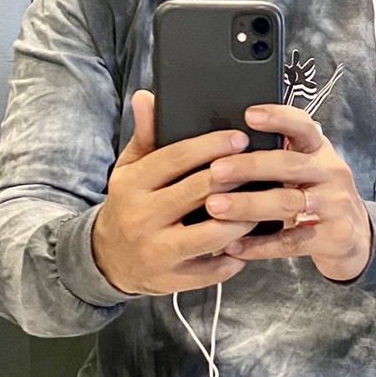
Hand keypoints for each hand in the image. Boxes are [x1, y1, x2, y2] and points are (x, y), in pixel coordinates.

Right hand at [91, 90, 260, 295]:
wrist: (107, 258)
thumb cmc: (130, 204)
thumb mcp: (130, 169)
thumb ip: (145, 135)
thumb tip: (147, 96)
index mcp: (132, 185)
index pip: (176, 159)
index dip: (211, 146)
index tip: (241, 138)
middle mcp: (142, 218)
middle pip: (199, 192)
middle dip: (238, 178)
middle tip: (267, 167)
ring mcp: (157, 252)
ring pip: (213, 234)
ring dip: (245, 218)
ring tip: (266, 202)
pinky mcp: (171, 280)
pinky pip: (213, 270)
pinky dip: (236, 256)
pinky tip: (250, 240)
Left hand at [203, 103, 373, 283]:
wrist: (356, 236)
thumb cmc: (318, 196)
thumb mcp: (308, 170)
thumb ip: (278, 157)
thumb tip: (225, 147)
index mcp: (320, 150)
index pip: (303, 126)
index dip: (278, 118)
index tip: (249, 115)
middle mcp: (331, 173)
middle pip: (288, 165)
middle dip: (249, 166)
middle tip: (216, 171)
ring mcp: (335, 205)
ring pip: (287, 203)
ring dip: (248, 205)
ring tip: (215, 207)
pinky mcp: (334, 237)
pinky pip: (291, 242)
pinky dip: (259, 245)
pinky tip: (233, 245)